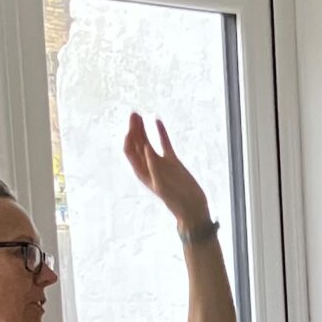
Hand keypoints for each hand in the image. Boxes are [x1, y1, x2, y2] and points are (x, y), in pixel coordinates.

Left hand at [124, 113, 212, 236]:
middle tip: (134, 114)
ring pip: (148, 142)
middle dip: (133, 129)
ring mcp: (160, 163)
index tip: (131, 127)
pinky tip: (158, 121)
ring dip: (143, 129)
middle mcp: (148, 166)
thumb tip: (145, 147)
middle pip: (137, 144)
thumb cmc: (176, 200)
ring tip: (139, 115)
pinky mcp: (172, 162)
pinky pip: (165, 144)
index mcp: (142, 172)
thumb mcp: (162, 184)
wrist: (192, 208)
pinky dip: (161, 133)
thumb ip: (153, 166)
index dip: (129, 138)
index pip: (130, 151)